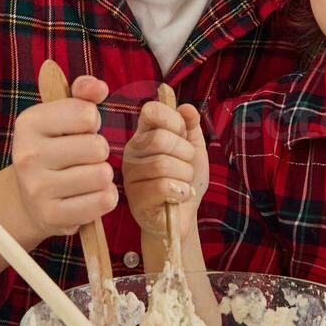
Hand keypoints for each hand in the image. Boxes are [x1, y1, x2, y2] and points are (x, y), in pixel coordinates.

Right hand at [11, 75, 117, 236]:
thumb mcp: (62, 115)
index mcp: (29, 123)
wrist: (29, 198)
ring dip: (103, 175)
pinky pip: (102, 200)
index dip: (92, 121)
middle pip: (98, 147)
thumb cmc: (55, 148)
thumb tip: (100, 88)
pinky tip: (90, 194)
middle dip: (99, 151)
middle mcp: (27, 155)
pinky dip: (105, 197)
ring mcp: (37, 188)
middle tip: (84, 157)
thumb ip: (83, 93)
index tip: (80, 130)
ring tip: (87, 175)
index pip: (87, 113)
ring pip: (103, 175)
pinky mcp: (52, 216)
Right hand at [122, 99, 207, 241]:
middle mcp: (133, 153)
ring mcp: (131, 176)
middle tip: (186, 165)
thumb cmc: (185, 180)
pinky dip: (180, 191)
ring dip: (184, 175)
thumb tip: (187, 108)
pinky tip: (179, 197)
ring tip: (183, 184)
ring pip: (163, 164)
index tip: (183, 134)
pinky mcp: (136, 200)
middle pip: (160, 138)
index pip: (150, 111)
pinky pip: (162, 186)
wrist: (184, 217)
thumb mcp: (194, 150)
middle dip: (185, 153)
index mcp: (144, 135)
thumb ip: (191, 126)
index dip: (173, 120)